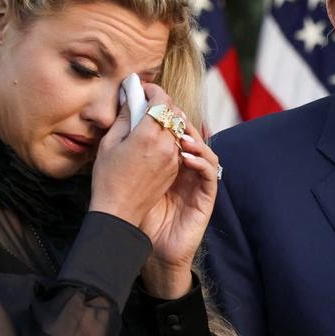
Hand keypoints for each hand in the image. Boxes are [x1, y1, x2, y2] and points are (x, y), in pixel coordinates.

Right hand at [89, 84, 181, 229]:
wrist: (119, 211)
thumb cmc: (108, 178)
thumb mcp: (109, 143)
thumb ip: (124, 117)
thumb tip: (131, 97)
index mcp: (148, 135)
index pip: (161, 100)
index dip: (153, 89)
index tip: (142, 88)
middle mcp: (166, 144)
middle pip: (174, 111)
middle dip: (162, 102)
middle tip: (145, 101)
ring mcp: (173, 157)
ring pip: (178, 127)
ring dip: (167, 119)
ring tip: (150, 120)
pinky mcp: (175, 168)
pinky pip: (177, 143)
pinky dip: (169, 135)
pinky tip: (154, 138)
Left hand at [137, 88, 220, 298]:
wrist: (137, 242)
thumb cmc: (129, 205)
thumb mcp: (123, 162)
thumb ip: (127, 134)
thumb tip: (126, 101)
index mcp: (165, 157)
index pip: (172, 125)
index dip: (166, 108)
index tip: (152, 93)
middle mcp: (183, 165)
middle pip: (190, 133)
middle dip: (180, 119)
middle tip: (169, 111)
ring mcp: (195, 180)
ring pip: (204, 150)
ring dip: (194, 138)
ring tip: (178, 133)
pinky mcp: (204, 196)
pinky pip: (210, 173)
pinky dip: (201, 161)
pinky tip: (185, 156)